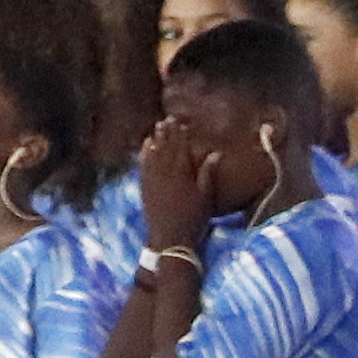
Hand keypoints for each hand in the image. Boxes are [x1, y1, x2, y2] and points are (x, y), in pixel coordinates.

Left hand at [135, 124, 216, 254]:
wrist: (169, 238)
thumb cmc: (193, 219)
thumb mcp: (205, 196)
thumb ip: (207, 173)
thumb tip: (215, 153)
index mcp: (182, 175)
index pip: (181, 149)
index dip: (181, 135)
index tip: (181, 123)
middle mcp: (166, 174)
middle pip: (166, 148)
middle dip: (167, 133)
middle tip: (167, 119)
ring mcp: (153, 180)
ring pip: (154, 155)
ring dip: (156, 140)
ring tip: (157, 127)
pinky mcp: (144, 187)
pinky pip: (143, 166)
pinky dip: (145, 154)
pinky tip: (145, 145)